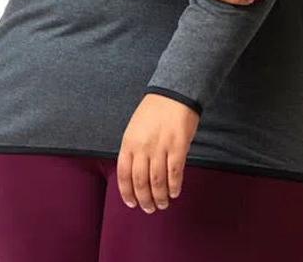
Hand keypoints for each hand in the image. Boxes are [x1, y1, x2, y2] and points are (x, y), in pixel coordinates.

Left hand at [117, 93, 199, 212]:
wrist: (174, 93)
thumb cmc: (154, 110)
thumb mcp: (135, 128)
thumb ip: (133, 149)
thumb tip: (135, 175)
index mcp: (129, 142)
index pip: (124, 174)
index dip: (127, 193)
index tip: (132, 203)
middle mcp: (143, 147)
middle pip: (140, 182)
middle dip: (145, 199)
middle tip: (150, 208)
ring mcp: (160, 147)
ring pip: (157, 181)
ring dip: (160, 197)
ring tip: (163, 203)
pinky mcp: (178, 147)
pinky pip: (174, 173)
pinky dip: (174, 186)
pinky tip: (175, 192)